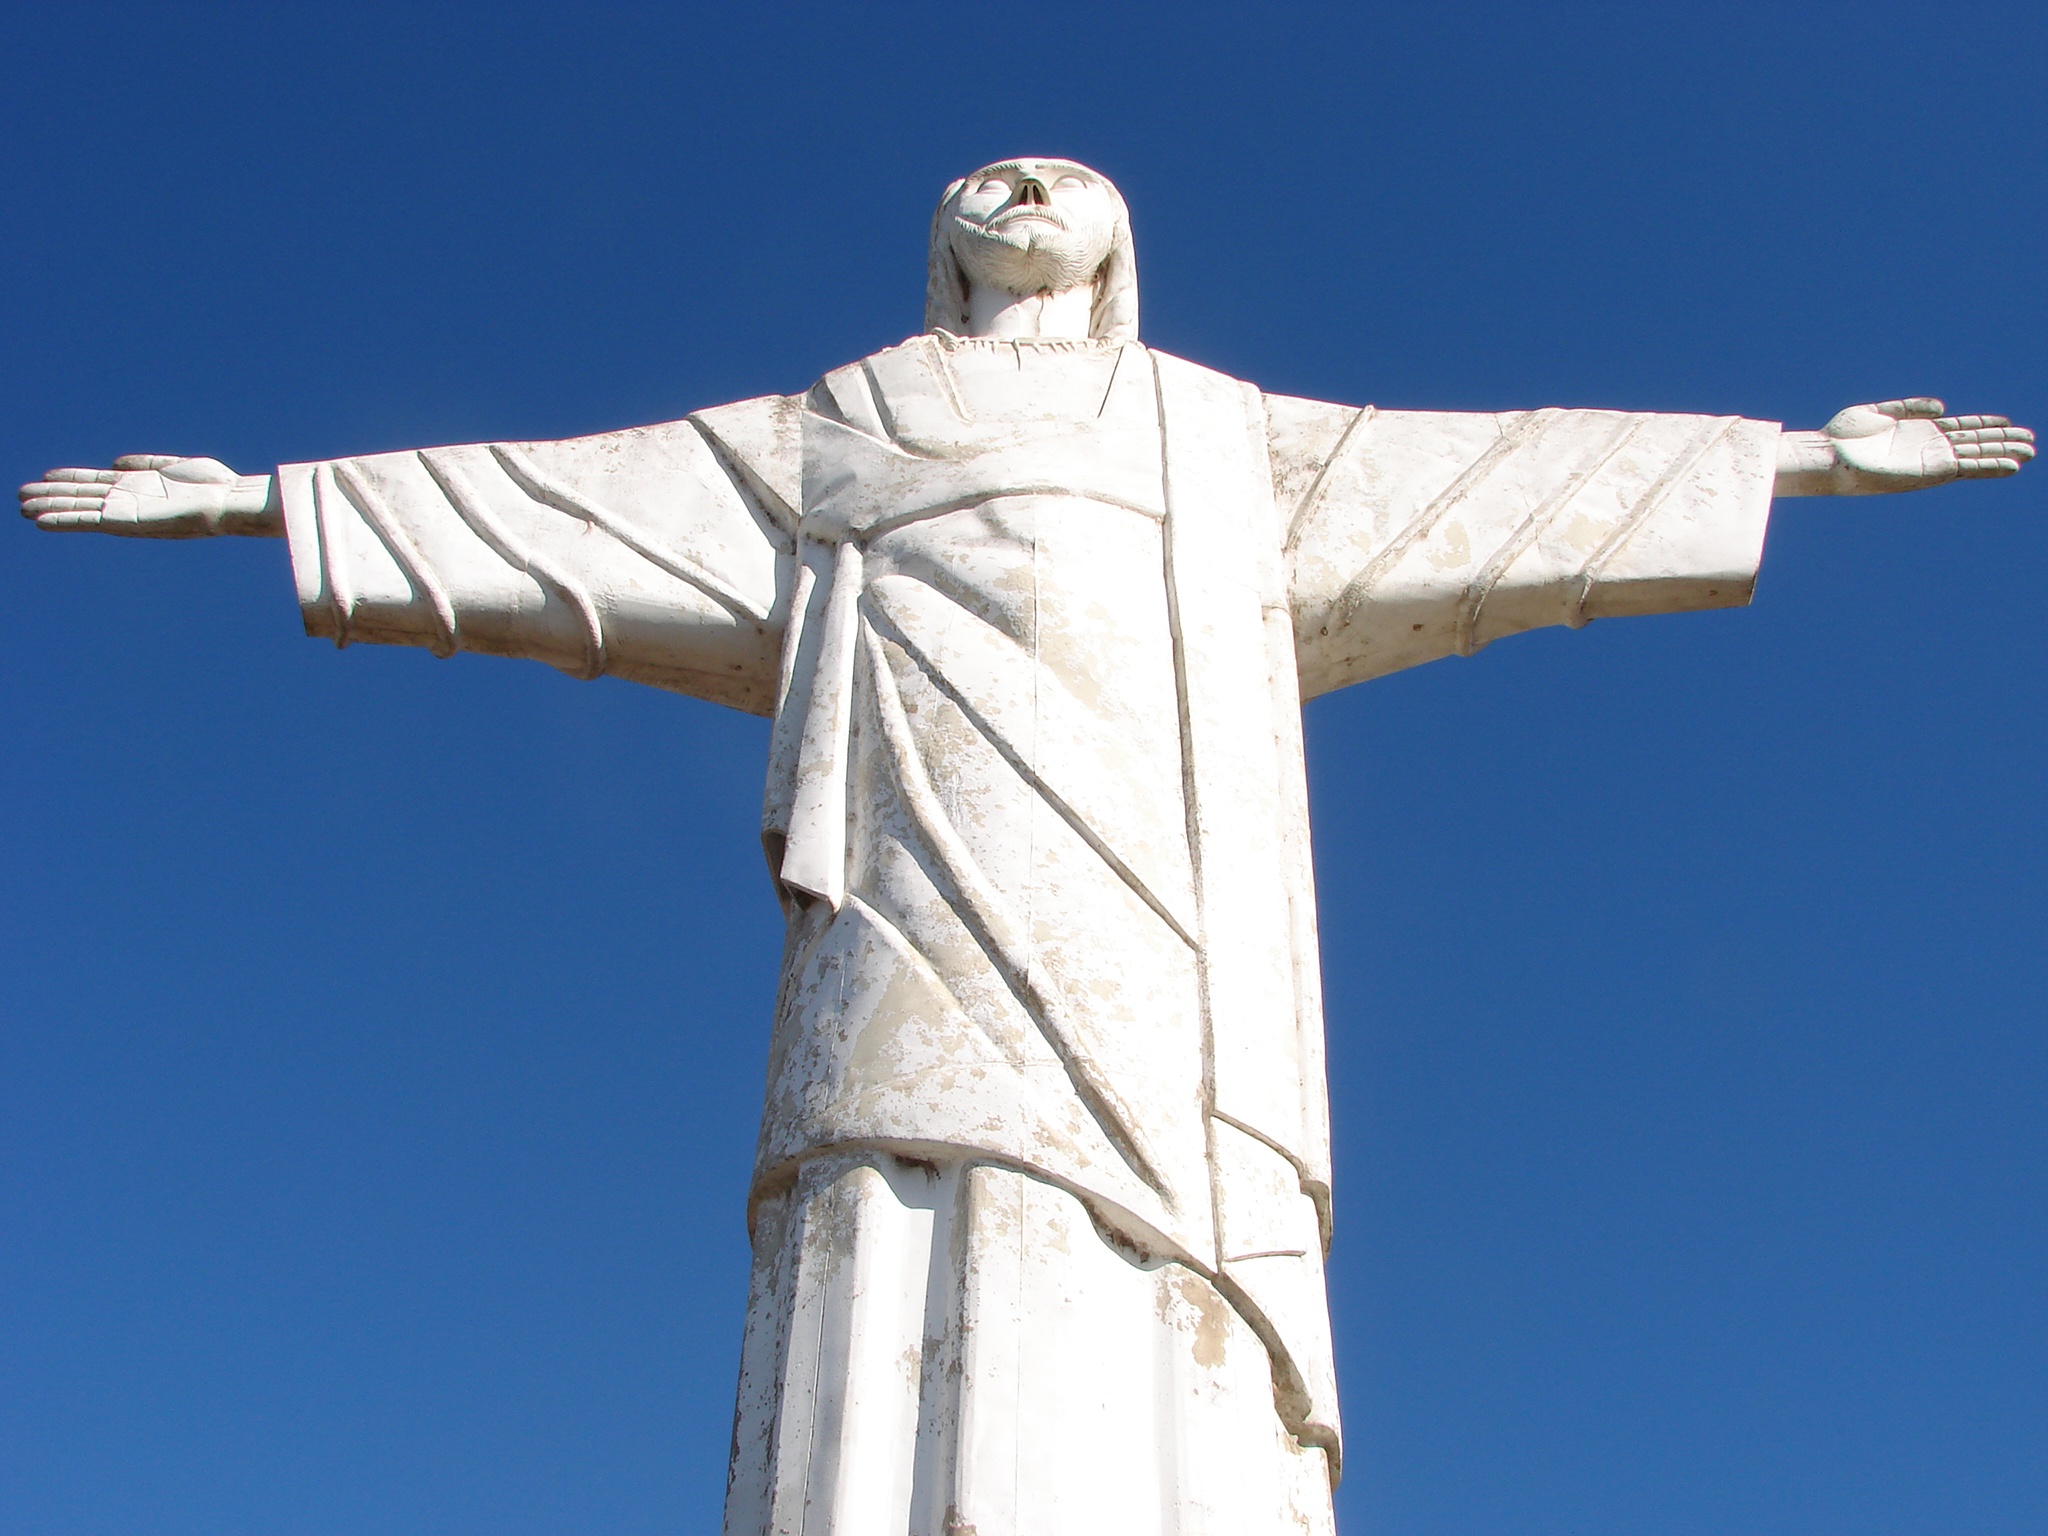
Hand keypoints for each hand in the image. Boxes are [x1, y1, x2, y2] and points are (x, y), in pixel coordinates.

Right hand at [18, 455, 278, 536]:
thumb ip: (145, 463)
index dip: (69, 478)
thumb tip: (115, 462)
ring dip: (50, 507)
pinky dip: (65, 521)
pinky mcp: (128, 523)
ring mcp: (126, 511)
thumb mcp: (174, 466)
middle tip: (20, 495)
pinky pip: (89, 522)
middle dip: (51, 495)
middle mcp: (128, 500)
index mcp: (137, 485)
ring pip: (78, 508)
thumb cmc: (212, 485)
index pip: (94, 481)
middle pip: (81, 496)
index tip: (45, 476)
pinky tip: (41, 521)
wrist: (228, 501)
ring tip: (21, 507)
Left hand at [1819, 398, 2034, 492]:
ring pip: (1977, 455)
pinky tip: (2011, 466)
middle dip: (2002, 440)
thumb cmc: (1844, 436)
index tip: (2008, 421)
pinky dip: (1989, 467)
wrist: (1828, 455)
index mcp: (1919, 430)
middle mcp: (1928, 447)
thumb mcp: (1879, 412)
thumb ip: (1910, 407)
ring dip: (2003, 454)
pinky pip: (1966, 469)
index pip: (1961, 427)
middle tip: (2031, 439)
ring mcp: (1930, 460)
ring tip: (2030, 452)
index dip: (1985, 423)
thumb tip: (1943, 407)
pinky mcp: (1929, 473)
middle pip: (1975, 441)